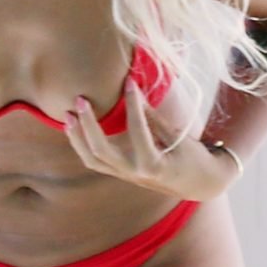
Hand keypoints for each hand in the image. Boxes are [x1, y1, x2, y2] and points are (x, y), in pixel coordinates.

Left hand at [63, 79, 236, 200]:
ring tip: (68, 115)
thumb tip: (132, 92)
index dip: (133, 103)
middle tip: (80, 100)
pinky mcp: (119, 173)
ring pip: (91, 159)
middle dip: (87, 125)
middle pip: (100, 150)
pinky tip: (75, 126)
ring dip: (77, 137)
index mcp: (152, 164)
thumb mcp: (179, 137)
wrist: (198, 185)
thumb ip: (153, 118)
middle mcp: (133, 173)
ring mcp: (124, 175)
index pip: (137, 129)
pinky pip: (94, 160)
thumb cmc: (193, 158)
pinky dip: (82, 144)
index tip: (129, 81)